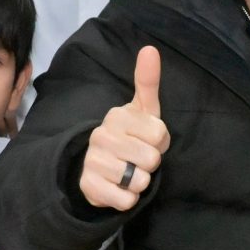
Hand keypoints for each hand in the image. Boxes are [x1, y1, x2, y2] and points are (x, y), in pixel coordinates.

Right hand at [76, 47, 167, 211]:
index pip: (160, 134)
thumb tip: (150, 49)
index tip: (147, 139)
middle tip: (137, 158)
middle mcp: (101, 136)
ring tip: (128, 172)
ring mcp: (93, 162)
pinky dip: (128, 199)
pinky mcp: (89, 187)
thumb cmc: (130, 135)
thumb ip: (147, 81)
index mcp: (117, 115)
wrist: (96, 168)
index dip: (160, 142)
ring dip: (140, 182)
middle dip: (150, 163)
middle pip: (151, 159)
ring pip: (139, 181)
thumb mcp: (142, 109)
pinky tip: (119, 188)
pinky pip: (126, 200)